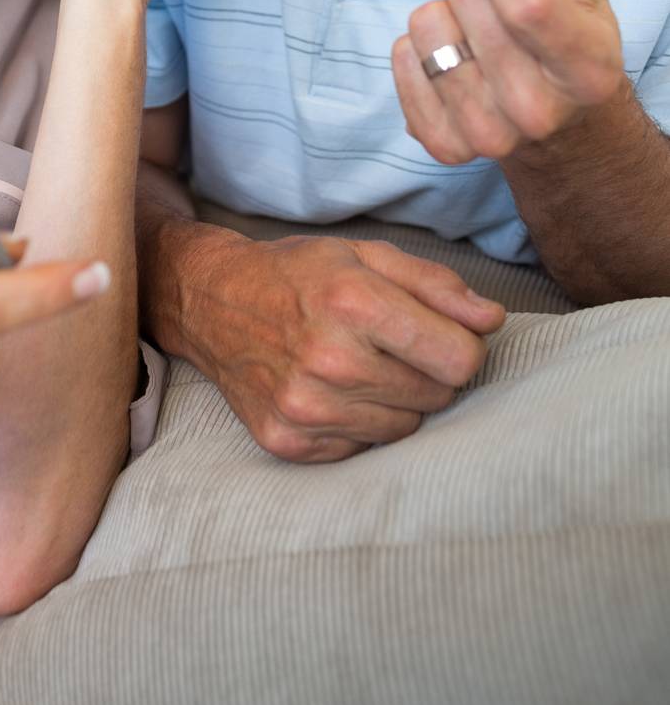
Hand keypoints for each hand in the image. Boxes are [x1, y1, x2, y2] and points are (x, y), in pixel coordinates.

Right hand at [174, 229, 503, 461]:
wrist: (212, 303)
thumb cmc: (297, 274)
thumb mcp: (366, 255)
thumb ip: (437, 285)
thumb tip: (493, 321)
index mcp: (354, 303)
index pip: (460, 358)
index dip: (462, 345)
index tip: (440, 334)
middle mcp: (329, 360)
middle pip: (437, 395)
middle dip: (427, 370)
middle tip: (388, 344)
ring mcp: (306, 409)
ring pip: (406, 428)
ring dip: (396, 400)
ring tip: (358, 365)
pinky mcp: (290, 443)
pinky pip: (365, 449)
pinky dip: (360, 423)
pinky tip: (332, 390)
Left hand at [392, 0, 626, 163]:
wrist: (558, 116)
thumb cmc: (567, 29)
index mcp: (587, 67)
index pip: (526, 2)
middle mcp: (539, 111)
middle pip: (468, 2)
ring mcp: (490, 135)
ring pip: (426, 27)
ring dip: (441, 9)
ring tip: (470, 27)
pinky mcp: (445, 145)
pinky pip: (401, 60)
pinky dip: (413, 44)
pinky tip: (446, 52)